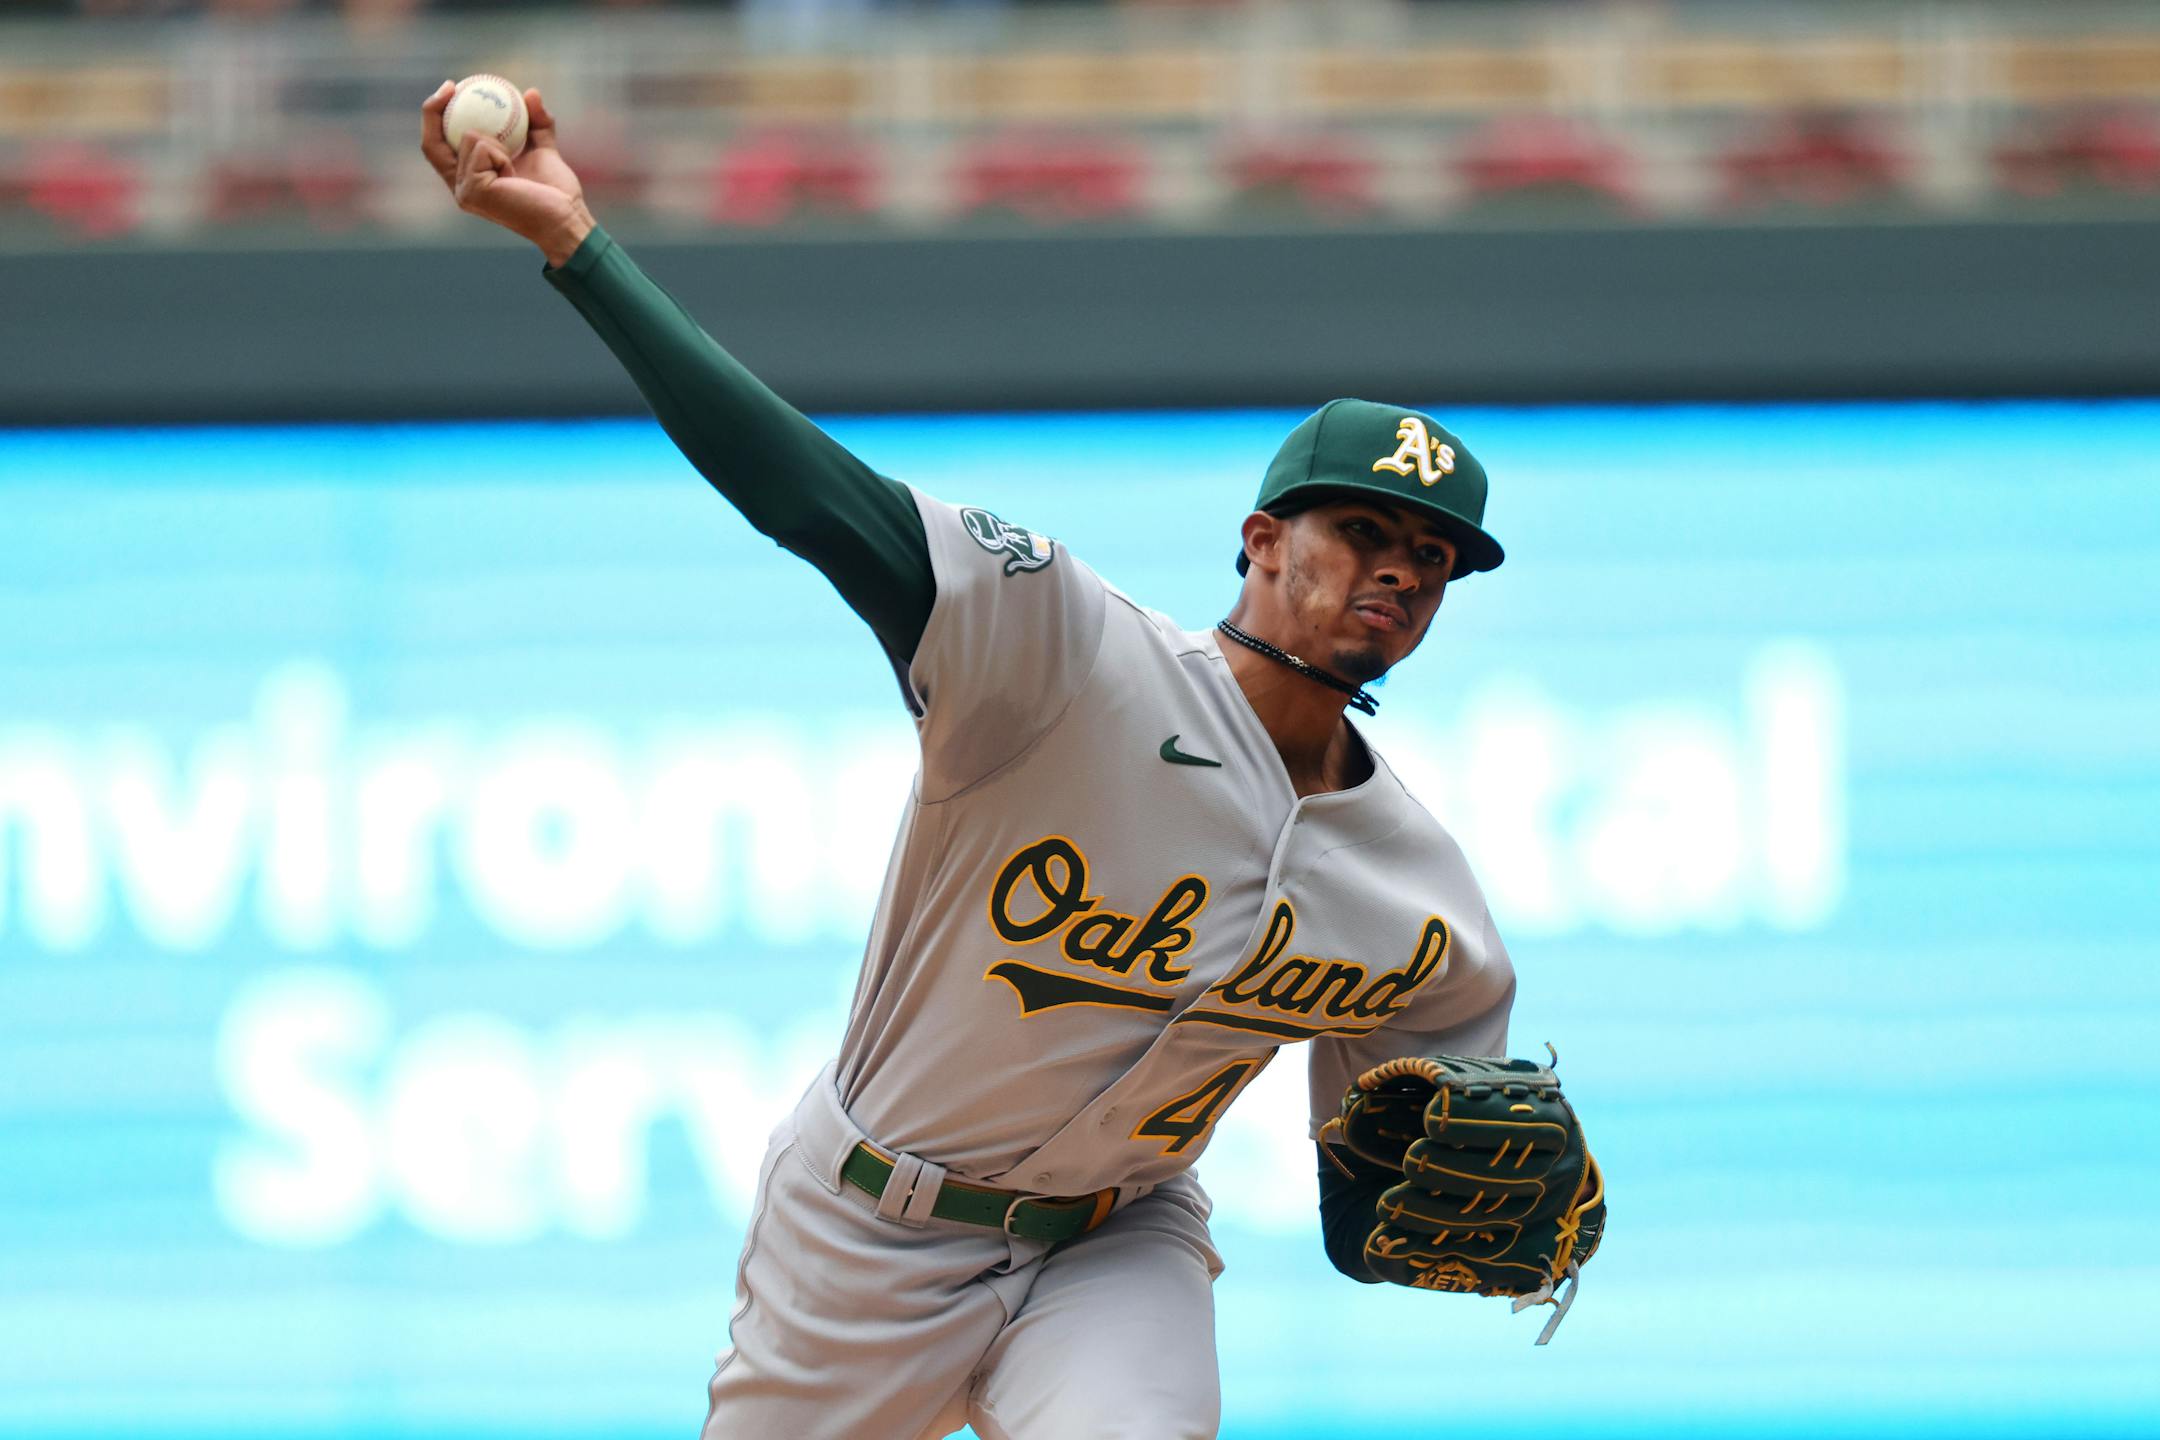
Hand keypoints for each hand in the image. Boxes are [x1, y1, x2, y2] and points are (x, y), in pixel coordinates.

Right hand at [420, 81, 593, 265]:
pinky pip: (482, 147)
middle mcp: (459, 188)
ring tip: (514, 166)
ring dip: (498, 142)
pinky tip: (513, 172)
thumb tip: (530, 93)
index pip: (439, 145)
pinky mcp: (474, 190)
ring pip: (468, 137)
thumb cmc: (556, 192)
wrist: (567, 217)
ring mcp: (464, 192)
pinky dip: (502, 152)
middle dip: (432, 109)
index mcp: (469, 179)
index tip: (452, 87)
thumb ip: (536, 122)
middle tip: (451, 85)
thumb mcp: (543, 149)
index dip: (436, 114)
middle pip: (430, 143)